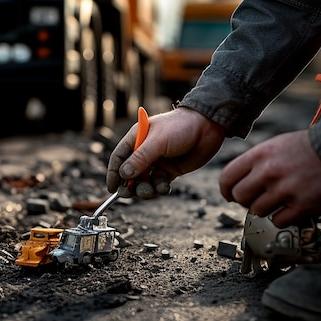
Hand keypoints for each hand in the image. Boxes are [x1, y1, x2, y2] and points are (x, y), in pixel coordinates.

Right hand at [106, 107, 225, 198]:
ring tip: (152, 190)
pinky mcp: (170, 170)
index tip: (112, 188)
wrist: (208, 127)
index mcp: (137, 139)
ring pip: (144, 181)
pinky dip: (160, 188)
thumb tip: (124, 175)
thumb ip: (140, 158)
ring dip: (145, 189)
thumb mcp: (158, 141)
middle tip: (130, 194)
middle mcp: (145, 151)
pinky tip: (165, 187)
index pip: (119, 158)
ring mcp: (158, 162)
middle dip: (130, 185)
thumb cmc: (180, 126)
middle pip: (130, 173)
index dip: (114, 173)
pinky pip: (159, 184)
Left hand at [219, 129, 320, 226]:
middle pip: (239, 197)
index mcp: (259, 155)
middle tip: (256, 199)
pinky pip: (278, 221)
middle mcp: (268, 172)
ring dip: (265, 209)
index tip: (230, 195)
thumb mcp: (273, 146)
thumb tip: (236, 182)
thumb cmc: (305, 148)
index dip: (226, 190)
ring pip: (257, 211)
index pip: (227, 178)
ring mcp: (284, 190)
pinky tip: (289, 208)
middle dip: (245, 201)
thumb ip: (254, 163)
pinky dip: (282, 218)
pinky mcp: (301, 205)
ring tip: (277, 201)